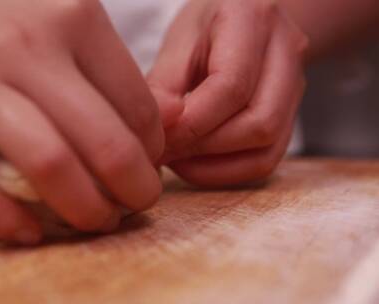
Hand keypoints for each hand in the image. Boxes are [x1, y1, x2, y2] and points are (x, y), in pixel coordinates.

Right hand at [0, 0, 163, 242]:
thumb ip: (114, 62)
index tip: (148, 163)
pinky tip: (26, 233)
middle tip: (138, 203)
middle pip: (104, 144)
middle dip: (135, 190)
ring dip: (85, 209)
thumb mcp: (67, 8)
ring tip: (97, 221)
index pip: (138, 107)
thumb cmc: (2, 0)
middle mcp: (29, 48)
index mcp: (75, 18)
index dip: (154, 149)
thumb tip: (170, 117)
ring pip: (47, 165)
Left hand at [148, 0, 307, 186]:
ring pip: (266, 149)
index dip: (191, 123)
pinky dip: (225, 172)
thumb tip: (158, 131)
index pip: (231, 86)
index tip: (157, 139)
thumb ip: (163, 85)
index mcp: (252, 19)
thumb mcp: (176, 43)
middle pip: (258, 122)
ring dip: (213, 166)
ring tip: (174, 159)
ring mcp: (296, 86)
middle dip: (203, 148)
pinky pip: (265, 160)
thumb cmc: (202, 30)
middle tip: (162, 153)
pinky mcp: (291, 116)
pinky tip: (193, 164)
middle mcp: (287, 50)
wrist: (241, 21)